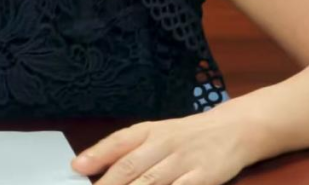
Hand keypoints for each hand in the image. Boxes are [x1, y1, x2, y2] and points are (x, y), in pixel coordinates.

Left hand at [72, 112, 256, 184]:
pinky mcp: (203, 177)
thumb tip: (91, 165)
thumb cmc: (187, 135)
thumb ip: (127, 149)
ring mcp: (183, 162)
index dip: (96, 155)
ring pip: (150, 183)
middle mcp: (163, 144)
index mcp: (149, 131)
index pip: (118, 142)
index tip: (76, 168)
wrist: (233, 129)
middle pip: (130, 168)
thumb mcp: (156, 134)